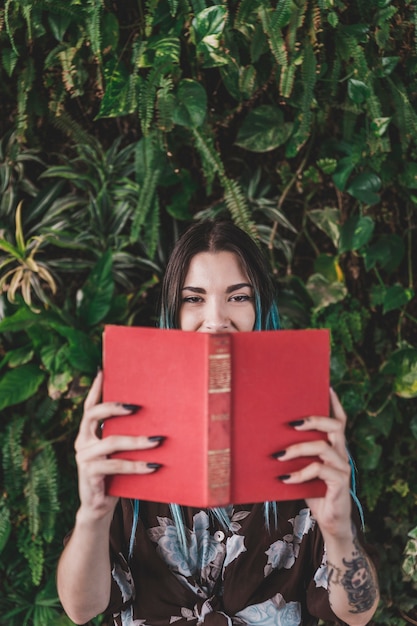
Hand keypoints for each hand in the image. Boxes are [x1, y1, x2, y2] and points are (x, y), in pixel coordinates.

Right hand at [74, 370, 162, 521]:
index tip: (103, 370)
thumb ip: (127, 434)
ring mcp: (84, 458)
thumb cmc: (115, 474)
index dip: (95, 387)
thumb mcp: (120, 452)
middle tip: (137, 406)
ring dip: (137, 440)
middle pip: (93, 415)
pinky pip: (116, 466)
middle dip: (115, 407)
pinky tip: (155, 465)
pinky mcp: (90, 475)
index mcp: (88, 432)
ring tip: (159, 440)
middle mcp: (82, 441)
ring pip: (111, 442)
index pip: (90, 405)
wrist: (99, 506)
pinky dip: (137, 465)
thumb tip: (159, 417)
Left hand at [275, 388, 351, 538]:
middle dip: (313, 419)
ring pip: (323, 446)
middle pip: (335, 426)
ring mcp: (343, 467)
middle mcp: (341, 453)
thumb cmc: (314, 492)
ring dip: (298, 449)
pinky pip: (320, 470)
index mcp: (334, 446)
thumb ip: (295, 454)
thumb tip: (265, 438)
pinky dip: (300, 473)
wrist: (330, 522)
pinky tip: (285, 479)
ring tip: (279, 455)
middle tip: (291, 423)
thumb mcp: (303, 469)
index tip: (326, 386)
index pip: (339, 419)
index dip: (335, 403)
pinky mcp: (340, 483)